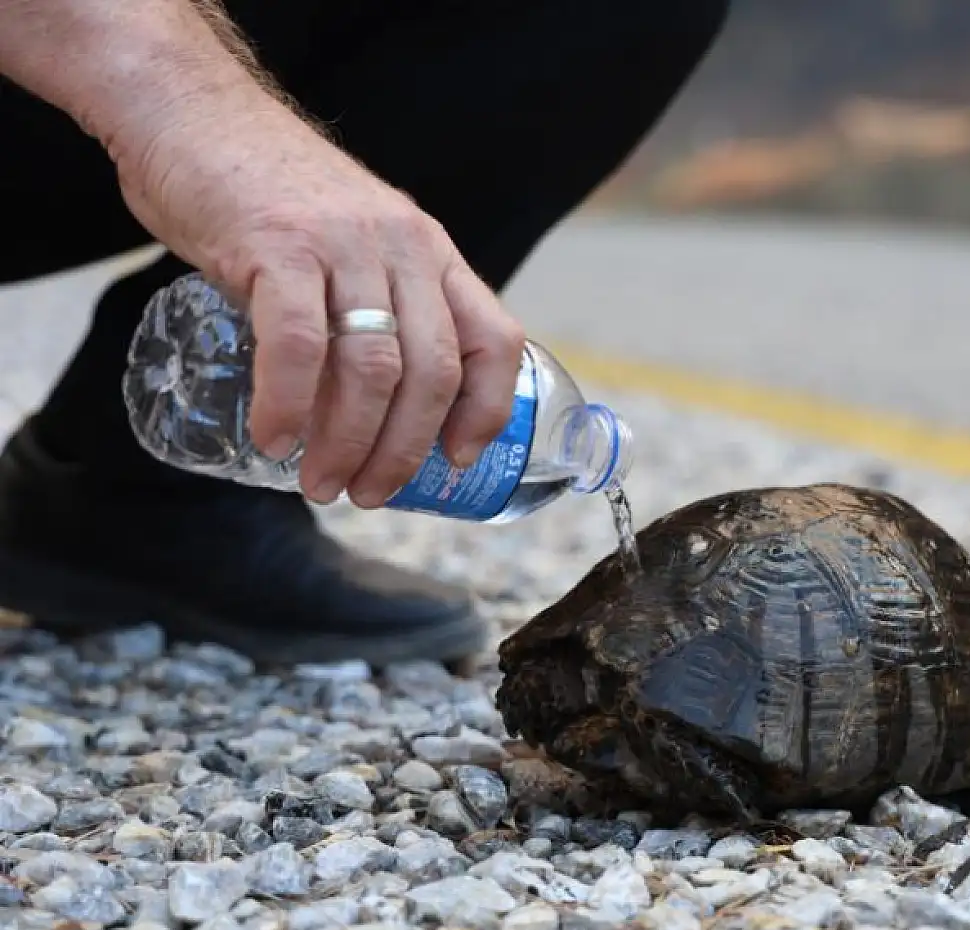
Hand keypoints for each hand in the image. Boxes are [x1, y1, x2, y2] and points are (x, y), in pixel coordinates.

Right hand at [111, 87, 526, 507]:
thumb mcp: (356, 243)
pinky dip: (291, 405)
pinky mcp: (278, 247)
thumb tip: (380, 409)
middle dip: (404, 451)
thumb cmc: (270, 194)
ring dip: (349, 443)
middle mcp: (402, 248)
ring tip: (321, 484)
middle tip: (368, 494)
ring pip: (373, 369)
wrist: (192, 113)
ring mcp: (343, 246)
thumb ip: (377, 305)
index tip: (457, 460)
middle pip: (432, 372)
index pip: (494, 340)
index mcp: (432, 253)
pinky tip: (275, 439)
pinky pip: (299, 345)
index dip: (487, 411)